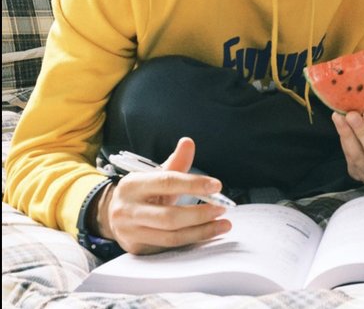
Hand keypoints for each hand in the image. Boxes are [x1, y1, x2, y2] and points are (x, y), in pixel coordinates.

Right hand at [94, 137, 231, 254]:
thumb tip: (188, 142)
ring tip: (222, 224)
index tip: (216, 186)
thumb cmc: (141, 192)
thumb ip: (175, 162)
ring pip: (171, 236)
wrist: (113, 214)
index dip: (193, 184)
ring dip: (201, 231)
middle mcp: (129, 209)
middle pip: (170, 216)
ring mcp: (131, 232)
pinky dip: (191, 241)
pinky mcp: (137, 249)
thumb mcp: (154, 175)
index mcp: (133, 185)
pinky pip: (169, 248)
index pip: (167, 182)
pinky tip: (206, 234)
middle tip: (221, 209)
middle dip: (200, 214)